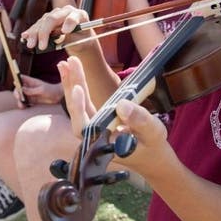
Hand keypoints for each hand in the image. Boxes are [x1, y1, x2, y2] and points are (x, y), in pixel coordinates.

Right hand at [12, 75, 63, 107]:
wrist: (58, 97)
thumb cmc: (51, 90)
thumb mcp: (41, 90)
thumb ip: (32, 90)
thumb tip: (22, 89)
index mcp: (31, 81)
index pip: (21, 78)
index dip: (16, 80)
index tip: (15, 84)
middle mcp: (29, 87)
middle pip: (18, 89)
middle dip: (17, 93)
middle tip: (19, 98)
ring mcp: (30, 94)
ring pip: (21, 97)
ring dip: (19, 101)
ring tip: (22, 106)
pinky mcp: (32, 101)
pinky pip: (25, 103)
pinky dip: (23, 105)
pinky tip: (24, 107)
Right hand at [20, 5, 92, 51]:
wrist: (79, 39)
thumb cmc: (82, 40)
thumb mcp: (82, 41)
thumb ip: (72, 38)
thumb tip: (60, 37)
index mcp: (79, 15)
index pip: (73, 16)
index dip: (69, 23)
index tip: (65, 32)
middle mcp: (66, 11)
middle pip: (52, 18)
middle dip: (44, 32)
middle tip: (41, 46)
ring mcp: (56, 15)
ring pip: (43, 22)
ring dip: (35, 34)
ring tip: (31, 45)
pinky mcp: (48, 20)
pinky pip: (38, 25)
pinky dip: (31, 31)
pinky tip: (25, 36)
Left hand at [59, 56, 168, 172]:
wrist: (151, 157)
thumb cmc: (153, 146)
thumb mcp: (153, 132)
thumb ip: (140, 120)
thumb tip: (122, 104)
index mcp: (104, 142)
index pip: (84, 127)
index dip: (79, 109)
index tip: (78, 89)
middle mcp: (94, 135)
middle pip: (77, 111)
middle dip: (72, 86)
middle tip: (69, 63)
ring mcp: (94, 126)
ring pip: (78, 105)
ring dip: (72, 83)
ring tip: (66, 63)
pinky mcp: (97, 118)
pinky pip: (84, 102)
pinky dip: (79, 86)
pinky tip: (74, 72)